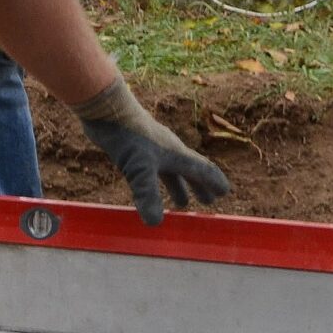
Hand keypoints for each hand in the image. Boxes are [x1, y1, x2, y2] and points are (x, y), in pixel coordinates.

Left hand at [69, 74, 229, 225]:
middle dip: (198, 187)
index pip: (202, 169)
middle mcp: (168, 150)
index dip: (213, 181)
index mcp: (176, 154)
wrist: (107, 109)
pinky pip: (152, 168)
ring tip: (180, 203)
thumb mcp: (139, 168)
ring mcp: (151, 148)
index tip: (225, 192)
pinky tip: (148, 184)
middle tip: (207, 202)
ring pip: (170, 170)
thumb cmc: (128, 136)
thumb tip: (155, 222)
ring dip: (178, 186)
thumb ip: (148, 194)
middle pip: (189, 171)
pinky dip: (157, 181)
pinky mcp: (135, 148)